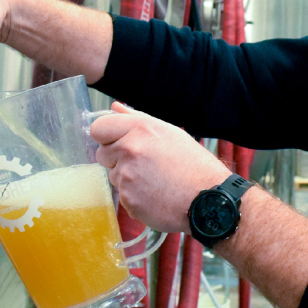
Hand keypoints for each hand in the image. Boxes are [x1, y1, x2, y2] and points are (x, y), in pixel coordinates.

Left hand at [91, 102, 230, 233]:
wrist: (208, 200)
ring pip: (113, 176)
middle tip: (143, 165)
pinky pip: (123, 196)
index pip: (99, 128)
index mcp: (140, 129)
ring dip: (128, 179)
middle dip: (116, 159)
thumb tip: (115, 107)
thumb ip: (137, 119)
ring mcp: (127, 176)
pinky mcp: (128, 199)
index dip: (106, 137)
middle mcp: (130, 149)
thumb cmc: (193, 165)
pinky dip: (135, 197)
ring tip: (155, 181)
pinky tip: (155, 195)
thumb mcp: (169, 133)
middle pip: (101, 154)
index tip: (116, 143)